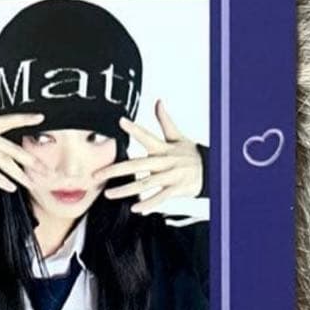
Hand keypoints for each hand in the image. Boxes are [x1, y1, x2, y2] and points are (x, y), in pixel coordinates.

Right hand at [0, 91, 48, 192]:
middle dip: (30, 160)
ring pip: (3, 161)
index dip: (26, 118)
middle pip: (11, 147)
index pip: (9, 119)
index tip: (42, 118)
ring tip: (32, 182)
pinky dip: (0, 180)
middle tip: (45, 169)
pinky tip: (10, 187)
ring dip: (19, 174)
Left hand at [93, 99, 202, 213]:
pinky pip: (160, 197)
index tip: (120, 121)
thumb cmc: (190, 154)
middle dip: (116, 170)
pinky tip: (135, 208)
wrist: (211, 170)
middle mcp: (165, 161)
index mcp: (163, 148)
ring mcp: (171, 176)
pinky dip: (148, 203)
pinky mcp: (177, 189)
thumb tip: (158, 101)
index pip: (147, 135)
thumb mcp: (178, 137)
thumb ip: (165, 121)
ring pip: (145, 183)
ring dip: (126, 190)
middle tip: (97, 174)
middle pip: (137, 164)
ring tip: (109, 194)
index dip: (135, 128)